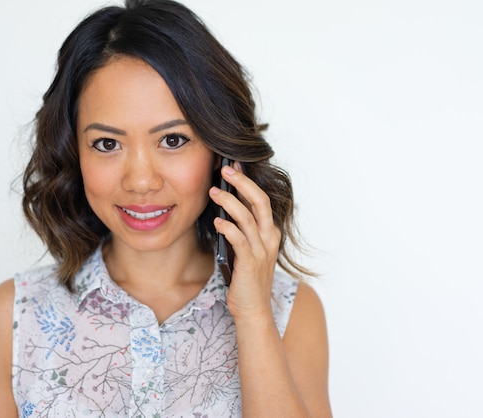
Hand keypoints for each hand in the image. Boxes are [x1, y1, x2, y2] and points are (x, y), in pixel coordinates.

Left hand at [209, 162, 281, 319]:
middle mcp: (269, 238)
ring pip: (247, 218)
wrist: (253, 309)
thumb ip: (240, 228)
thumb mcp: (246, 248)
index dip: (247, 181)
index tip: (233, 166)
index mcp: (269, 232)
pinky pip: (239, 239)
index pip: (261, 200)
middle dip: (242, 182)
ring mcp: (261, 251)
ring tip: (213, 191)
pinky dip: (227, 227)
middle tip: (225, 169)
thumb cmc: (246, 278)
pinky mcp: (250, 263)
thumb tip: (224, 205)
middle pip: (259, 201)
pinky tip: (216, 221)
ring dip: (229, 202)